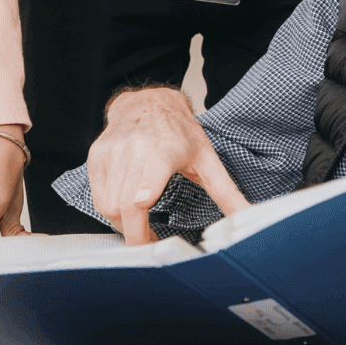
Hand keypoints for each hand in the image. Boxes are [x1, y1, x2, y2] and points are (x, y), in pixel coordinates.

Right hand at [86, 87, 247, 245]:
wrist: (149, 101)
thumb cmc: (180, 131)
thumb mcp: (207, 159)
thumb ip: (227, 192)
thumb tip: (248, 217)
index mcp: (164, 151)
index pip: (145, 188)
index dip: (141, 214)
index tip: (149, 239)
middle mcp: (135, 149)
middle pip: (124, 207)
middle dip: (135, 235)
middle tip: (149, 244)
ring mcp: (113, 152)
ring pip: (107, 205)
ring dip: (122, 224)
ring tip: (139, 223)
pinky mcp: (97, 155)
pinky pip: (97, 195)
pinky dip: (110, 209)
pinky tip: (126, 207)